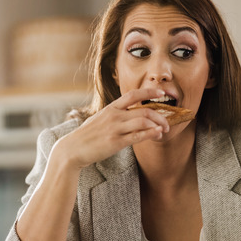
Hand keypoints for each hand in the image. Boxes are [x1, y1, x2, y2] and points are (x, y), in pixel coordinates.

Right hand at [56, 87, 170, 169]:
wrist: (72, 149)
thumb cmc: (87, 136)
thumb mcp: (100, 119)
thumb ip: (114, 115)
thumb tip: (128, 114)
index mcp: (111, 108)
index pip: (133, 94)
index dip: (149, 92)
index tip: (161, 92)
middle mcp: (114, 116)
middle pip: (144, 110)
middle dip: (160, 115)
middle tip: (167, 122)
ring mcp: (115, 129)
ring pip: (143, 122)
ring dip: (158, 125)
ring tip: (164, 130)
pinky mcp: (116, 142)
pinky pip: (138, 136)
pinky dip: (151, 134)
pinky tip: (158, 134)